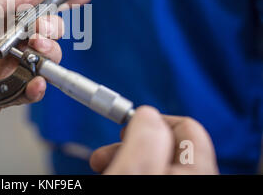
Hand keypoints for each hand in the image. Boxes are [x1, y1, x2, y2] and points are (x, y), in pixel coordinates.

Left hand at [0, 0, 91, 129]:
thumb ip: (8, 0)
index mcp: (3, 21)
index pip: (39, 12)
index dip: (62, 5)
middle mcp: (10, 45)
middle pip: (48, 37)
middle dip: (53, 31)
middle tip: (42, 32)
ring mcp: (8, 69)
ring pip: (44, 64)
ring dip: (49, 56)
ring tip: (37, 52)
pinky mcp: (3, 93)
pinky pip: (30, 92)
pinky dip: (39, 87)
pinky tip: (37, 80)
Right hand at [90, 106, 218, 174]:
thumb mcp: (133, 171)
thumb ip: (144, 139)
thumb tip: (149, 113)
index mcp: (196, 171)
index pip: (188, 127)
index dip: (153, 120)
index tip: (127, 126)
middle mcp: (194, 177)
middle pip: (169, 144)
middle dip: (133, 140)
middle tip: (107, 151)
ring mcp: (181, 185)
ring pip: (157, 161)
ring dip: (127, 155)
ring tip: (103, 164)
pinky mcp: (167, 192)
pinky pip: (153, 172)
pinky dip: (132, 169)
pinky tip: (114, 172)